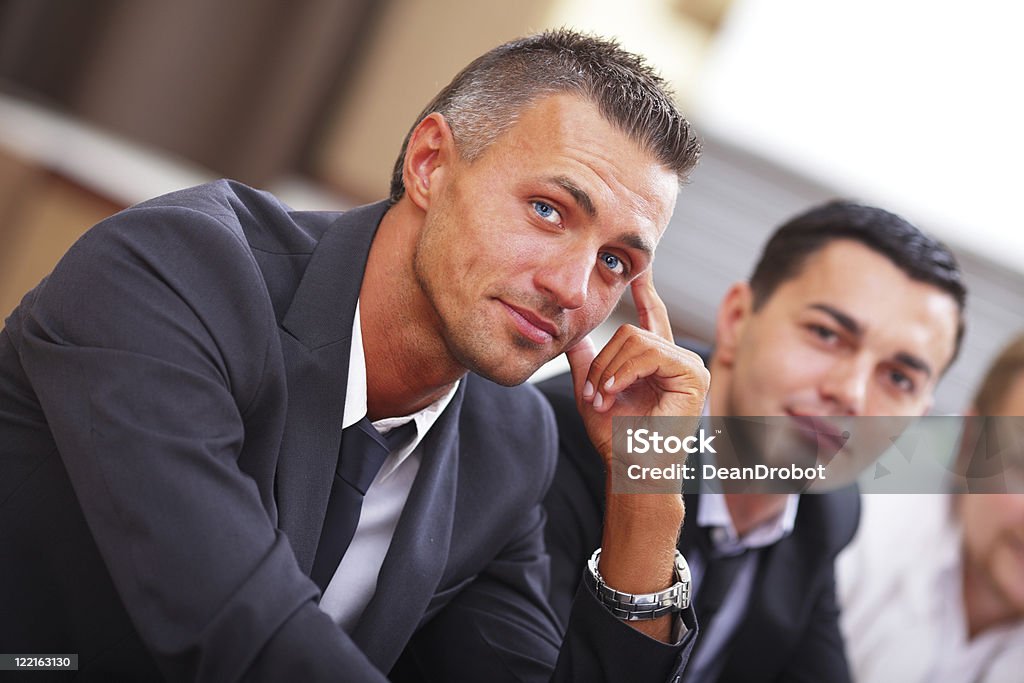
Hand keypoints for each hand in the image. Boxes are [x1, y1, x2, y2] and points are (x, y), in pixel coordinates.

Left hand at [564, 270, 708, 640]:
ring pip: (637, 339)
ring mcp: (689, 367)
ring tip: (603, 399)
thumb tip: (572, 333)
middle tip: (594, 393)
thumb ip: (586, 359)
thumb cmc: (615, 438)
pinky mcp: (693, 377)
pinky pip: (650, 353)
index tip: (640, 264)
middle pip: (631, 329)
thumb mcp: (592, 389)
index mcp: (657, 361)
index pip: (651, 316)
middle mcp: (677, 359)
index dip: (646, 289)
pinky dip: (624, 373)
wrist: (629, 469)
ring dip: (609, 371)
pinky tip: (614, 394)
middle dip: (604, 361)